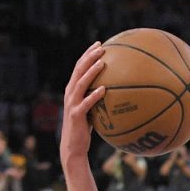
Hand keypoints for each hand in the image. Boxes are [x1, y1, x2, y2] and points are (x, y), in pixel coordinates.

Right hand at [61, 42, 105, 161]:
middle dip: (89, 57)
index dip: (87, 55)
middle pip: (78, 70)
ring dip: (91, 71)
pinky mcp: (76, 115)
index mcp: (73, 90)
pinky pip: (86, 103)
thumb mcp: (93, 110)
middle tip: (101, 47)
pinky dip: (94, 95)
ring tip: (102, 62)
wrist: (74, 146)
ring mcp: (72, 103)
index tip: (99, 44)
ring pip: (80, 83)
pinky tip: (105, 89)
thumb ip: (99, 99)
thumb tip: (119, 92)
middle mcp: (70, 93)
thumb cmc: (85, 128)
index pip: (79, 68)